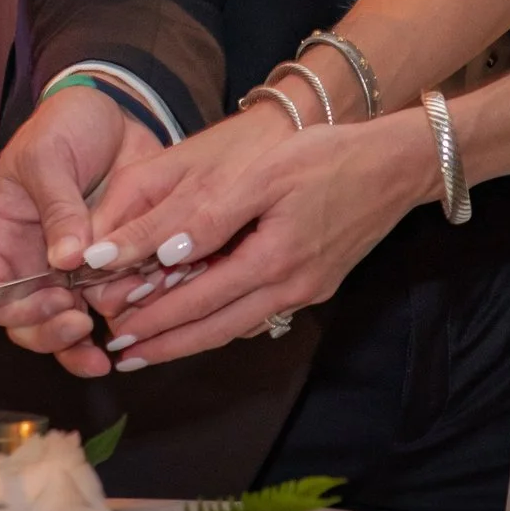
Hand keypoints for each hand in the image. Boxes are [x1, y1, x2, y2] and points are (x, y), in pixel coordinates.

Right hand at [0, 85, 160, 377]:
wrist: (116, 115)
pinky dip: (120, 323)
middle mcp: (32, 262)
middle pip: (27, 322)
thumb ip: (57, 205)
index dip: (13, 310)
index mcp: (4, 236)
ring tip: (107, 352)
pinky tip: (137, 325)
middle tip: (81, 325)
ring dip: (81, 348)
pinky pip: (109, 308)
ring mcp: (70, 271)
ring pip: (66, 327)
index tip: (52, 298)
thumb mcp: (49, 155)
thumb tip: (65, 260)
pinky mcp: (108, 269)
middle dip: (50, 333)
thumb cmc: (64, 125)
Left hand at [84, 111, 432, 368]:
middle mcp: (288, 289)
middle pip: (214, 328)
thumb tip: (164, 252)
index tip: (113, 327)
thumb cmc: (327, 157)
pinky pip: (256, 312)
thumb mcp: (264, 174)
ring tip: (149, 346)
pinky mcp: (314, 283)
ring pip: (235, 326)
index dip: (153, 316)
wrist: (396, 165)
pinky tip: (202, 318)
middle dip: (164, 343)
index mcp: (272, 262)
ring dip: (190, 338)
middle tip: (119, 353)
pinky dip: (220, 320)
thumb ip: (212, 214)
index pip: (198, 301)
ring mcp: (304, 291)